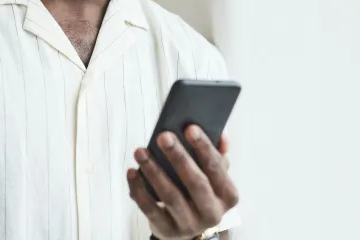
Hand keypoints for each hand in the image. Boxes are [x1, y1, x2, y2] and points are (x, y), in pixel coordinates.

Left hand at [126, 125, 238, 239]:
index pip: (217, 168)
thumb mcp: (213, 177)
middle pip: (196, 183)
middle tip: (163, 136)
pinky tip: (132, 172)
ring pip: (171, 196)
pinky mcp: (167, 230)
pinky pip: (150, 209)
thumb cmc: (199, 194)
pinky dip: (139, 189)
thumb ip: (217, 156)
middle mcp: (212, 212)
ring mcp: (189, 224)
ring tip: (141, 152)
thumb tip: (220, 136)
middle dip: (178, 157)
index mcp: (227, 196)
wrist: (189, 231)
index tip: (190, 128)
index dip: (204, 148)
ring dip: (154, 171)